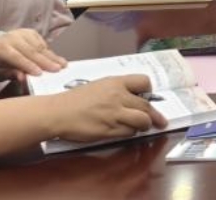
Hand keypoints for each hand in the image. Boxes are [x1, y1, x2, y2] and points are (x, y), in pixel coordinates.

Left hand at [0, 29, 66, 80]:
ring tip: (63, 65)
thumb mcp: (0, 71)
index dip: (28, 65)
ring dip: (52, 57)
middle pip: (31, 51)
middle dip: (45, 61)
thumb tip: (23, 78)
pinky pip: (43, 43)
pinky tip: (57, 59)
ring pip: (40, 46)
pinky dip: (50, 53)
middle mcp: (12, 37)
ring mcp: (23, 33)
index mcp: (1, 48)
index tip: (40, 73)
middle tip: (57, 69)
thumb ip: (12, 74)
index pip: (16, 57)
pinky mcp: (31, 32)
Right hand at [44, 75, 167, 143]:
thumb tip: (134, 98)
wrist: (57, 113)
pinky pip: (129, 133)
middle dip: (154, 115)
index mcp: (115, 83)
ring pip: (143, 121)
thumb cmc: (75, 100)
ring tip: (141, 127)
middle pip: (147, 105)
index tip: (149, 97)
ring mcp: (115, 114)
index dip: (149, 91)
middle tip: (158, 121)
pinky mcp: (110, 130)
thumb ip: (117, 90)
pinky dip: (130, 133)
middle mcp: (118, 96)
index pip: (144, 82)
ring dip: (144, 125)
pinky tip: (124, 131)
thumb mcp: (98, 86)